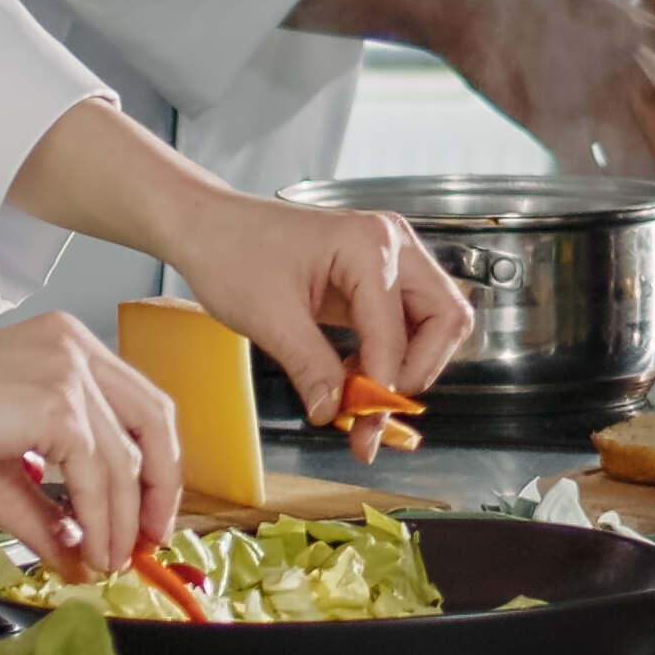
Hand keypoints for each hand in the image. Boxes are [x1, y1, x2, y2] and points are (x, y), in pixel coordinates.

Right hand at [0, 311, 181, 582]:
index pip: (140, 406)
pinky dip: (99, 519)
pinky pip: (97, 473)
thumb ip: (48, 510)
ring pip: (126, 458)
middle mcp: (76, 348)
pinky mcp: (55, 402)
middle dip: (159, 491)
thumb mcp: (0, 472)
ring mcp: (68, 370)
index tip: (147, 516)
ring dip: (122, 522)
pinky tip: (85, 548)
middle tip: (148, 542)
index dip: (154, 465)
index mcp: (67, 348)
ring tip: (107, 561)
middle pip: (155, 421)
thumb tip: (78, 557)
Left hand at [156, 183, 471, 424]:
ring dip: (406, 367)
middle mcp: (393, 245)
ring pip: (434, 323)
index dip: (383, 384)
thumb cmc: (232, 251)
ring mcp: (390, 258)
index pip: (397, 331)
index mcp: (370, 244)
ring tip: (360, 398)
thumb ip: (311, 367)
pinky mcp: (378, 276)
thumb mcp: (269, 318)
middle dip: (417, 373)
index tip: (362, 427)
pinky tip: (353, 376)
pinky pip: (407, 323)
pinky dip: (388, 356)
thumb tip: (335, 412)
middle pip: (445, 319)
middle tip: (377, 413)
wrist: (209, 227)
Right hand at [435, 0, 654, 224]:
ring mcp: (598, 91)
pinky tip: (588, 193)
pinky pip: (585, 170)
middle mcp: (641, 67)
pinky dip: (591, 190)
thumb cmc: (550, 18)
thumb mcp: (619, 32)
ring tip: (637, 210)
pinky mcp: (556, 114)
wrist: (481, 0)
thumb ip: (650, 79)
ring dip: (640, 195)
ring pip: (637, 165)